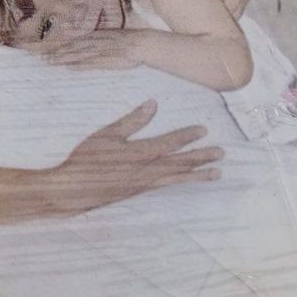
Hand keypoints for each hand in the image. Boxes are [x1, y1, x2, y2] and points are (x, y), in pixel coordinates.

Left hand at [41, 30, 138, 69]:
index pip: (73, 43)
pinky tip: (69, 68)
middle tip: (42, 59)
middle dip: (56, 54)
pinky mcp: (106, 59)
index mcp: (95, 37)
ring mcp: (99, 51)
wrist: (141, 43)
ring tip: (50, 63)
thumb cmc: (128, 41)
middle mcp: (94, 42)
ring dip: (63, 58)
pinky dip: (79, 65)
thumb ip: (97, 42)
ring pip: (77, 54)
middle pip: (71, 48)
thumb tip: (87, 48)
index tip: (47, 53)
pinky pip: (90, 63)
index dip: (59, 48)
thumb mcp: (109, 37)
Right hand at [43, 100, 222, 216]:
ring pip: (176, 177)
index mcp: (139, 154)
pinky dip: (180, 182)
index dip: (187, 136)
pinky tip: (186, 180)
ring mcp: (144, 184)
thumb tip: (152, 104)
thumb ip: (131, 121)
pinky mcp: (139, 192)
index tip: (203, 130)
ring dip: (197, 174)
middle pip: (179, 163)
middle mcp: (146, 171)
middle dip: (201, 158)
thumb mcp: (106, 135)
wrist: (74, 190)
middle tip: (222, 153)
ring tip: (217, 173)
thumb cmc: (86, 159)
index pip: (169, 143)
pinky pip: (166, 186)